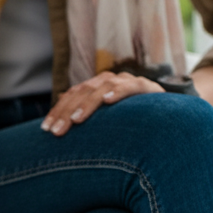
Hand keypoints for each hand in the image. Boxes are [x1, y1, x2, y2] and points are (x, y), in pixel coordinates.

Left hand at [40, 71, 161, 136]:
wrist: (166, 111)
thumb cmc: (131, 120)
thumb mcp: (106, 122)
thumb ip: (86, 121)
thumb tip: (57, 128)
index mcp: (95, 88)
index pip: (71, 96)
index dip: (57, 111)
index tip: (45, 129)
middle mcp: (108, 81)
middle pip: (81, 92)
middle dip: (66, 112)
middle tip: (56, 131)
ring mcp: (125, 81)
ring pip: (101, 88)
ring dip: (87, 104)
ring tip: (76, 119)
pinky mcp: (144, 86)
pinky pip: (129, 86)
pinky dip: (118, 91)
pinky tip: (108, 101)